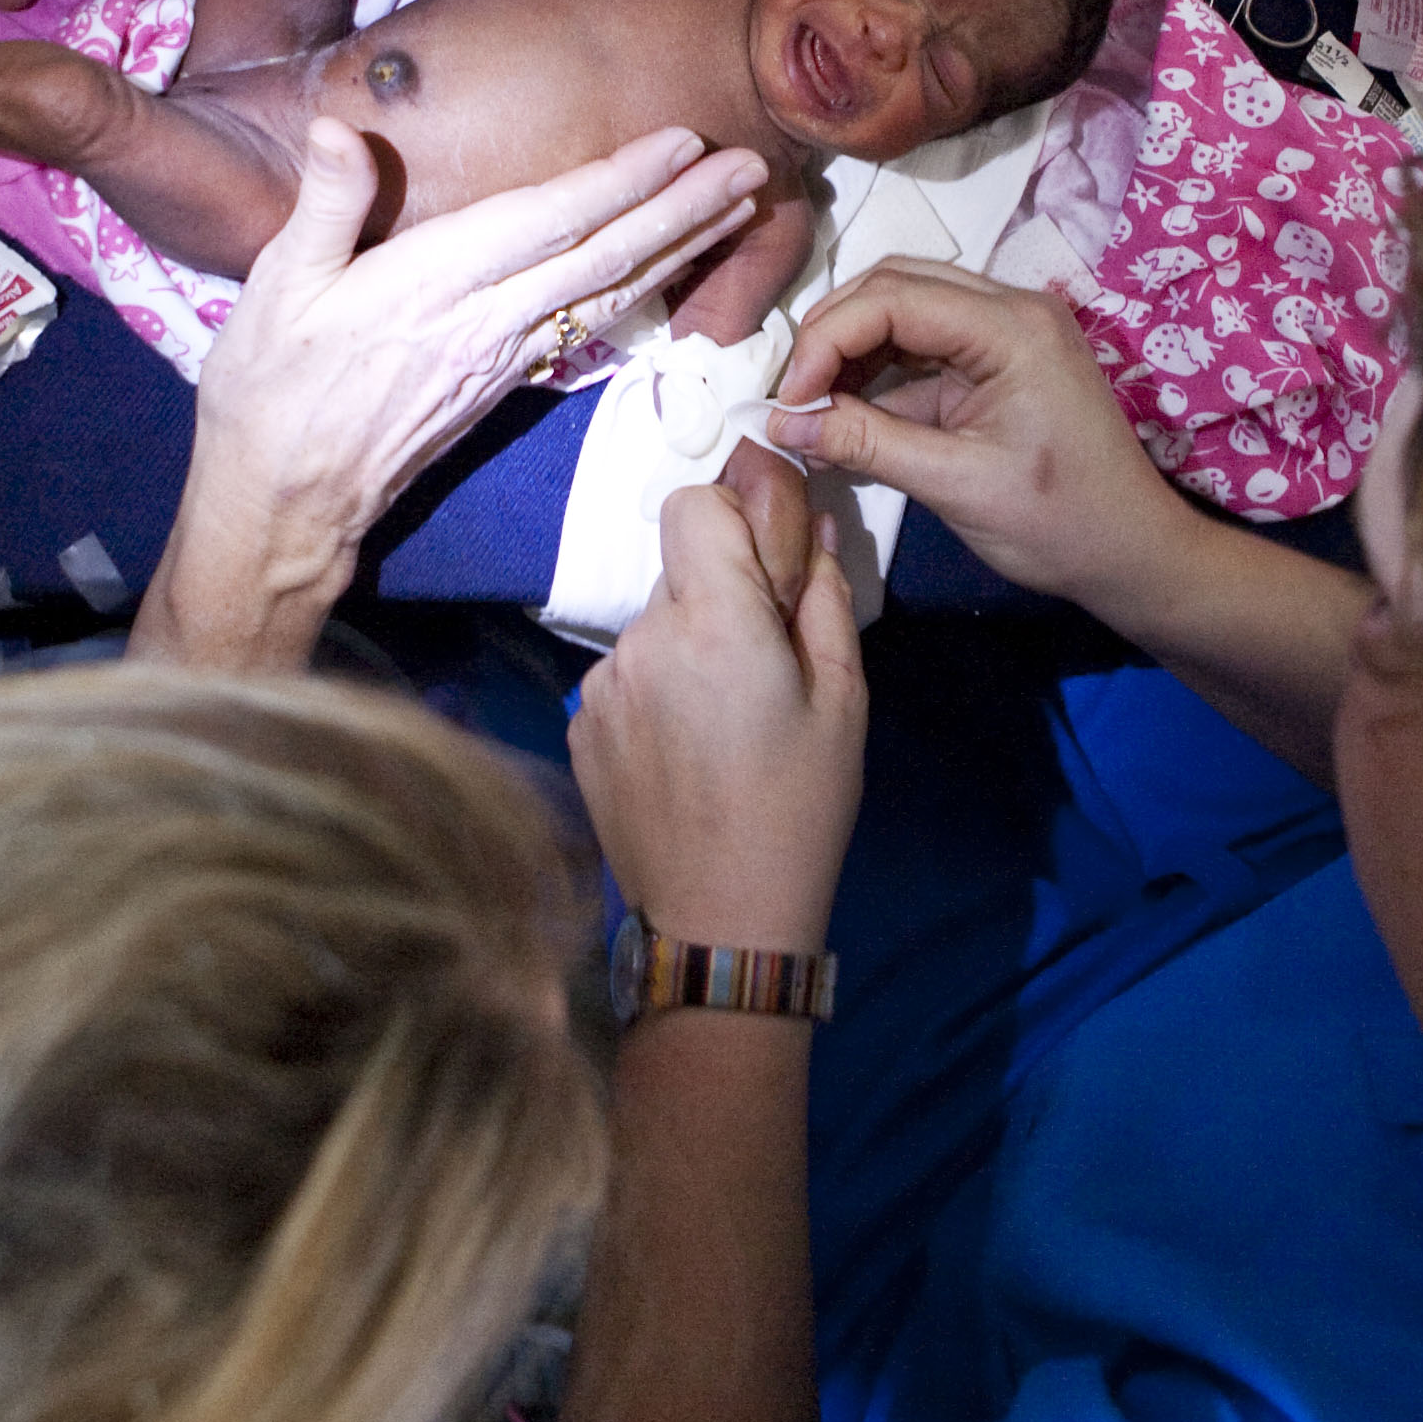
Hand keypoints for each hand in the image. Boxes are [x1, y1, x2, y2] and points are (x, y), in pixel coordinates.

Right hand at [143, 118, 769, 670]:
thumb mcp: (276, 287)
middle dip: (685, 210)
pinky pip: (591, 325)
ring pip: (611, 294)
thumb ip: (324, 205)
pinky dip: (643, 288)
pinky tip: (672, 268)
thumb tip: (341, 126)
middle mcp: (487, 321)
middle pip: (607, 258)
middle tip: (755, 167)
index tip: (686, 144)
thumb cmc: (269, 388)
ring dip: (683, 247)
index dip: (623, 181)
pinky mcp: (504, 383)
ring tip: (740, 208)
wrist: (283, 501)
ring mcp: (504, 358)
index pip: (549, 222)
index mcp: (433, 284)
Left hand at [571, 445, 866, 952]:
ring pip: (653, 627)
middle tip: (763, 665)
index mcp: (713, 622)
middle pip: (678, 570)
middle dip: (720, 596)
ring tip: (725, 723)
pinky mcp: (580, 725)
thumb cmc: (799, 807)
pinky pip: (626, 676)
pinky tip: (687, 752)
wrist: (722, 917)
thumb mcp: (843, 697)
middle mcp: (642, 639)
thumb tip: (812, 528)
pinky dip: (656, 693)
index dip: (732, 518)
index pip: (692, 504)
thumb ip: (824, 597)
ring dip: (688, 648)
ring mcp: (601, 685)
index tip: (765, 565)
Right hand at [763, 261, 1201, 610]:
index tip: (789, 400)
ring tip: (810, 409)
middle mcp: (1011, 308)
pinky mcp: (998, 360)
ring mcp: (1007, 330)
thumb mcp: (956, 485)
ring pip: (904, 308)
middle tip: (792, 398)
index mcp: (1012, 327)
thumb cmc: (1059, 524)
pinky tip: (845, 415)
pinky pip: (924, 346)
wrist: (1133, 554)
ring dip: (852, 351)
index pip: (892, 298)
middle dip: (833, 335)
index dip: (827, 340)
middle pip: (895, 285)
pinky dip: (879, 374)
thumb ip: (866, 443)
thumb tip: (781, 422)